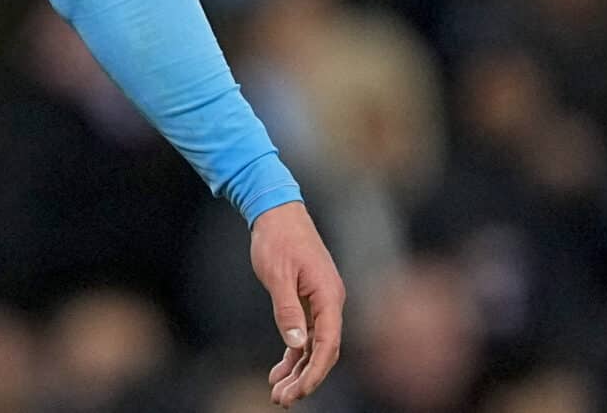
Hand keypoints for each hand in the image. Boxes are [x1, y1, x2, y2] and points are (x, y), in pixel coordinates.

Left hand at [251, 202, 343, 405]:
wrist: (276, 211)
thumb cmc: (277, 239)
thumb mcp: (277, 274)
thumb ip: (287, 309)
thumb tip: (297, 343)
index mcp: (329, 296)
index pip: (328, 344)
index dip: (315, 371)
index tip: (299, 391)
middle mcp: (330, 302)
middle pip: (323, 350)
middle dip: (305, 378)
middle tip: (282, 399)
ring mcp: (321, 302)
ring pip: (314, 345)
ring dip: (298, 370)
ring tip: (279, 392)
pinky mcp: (309, 300)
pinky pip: (306, 334)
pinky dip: (294, 353)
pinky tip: (281, 370)